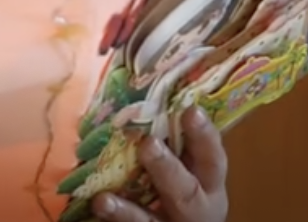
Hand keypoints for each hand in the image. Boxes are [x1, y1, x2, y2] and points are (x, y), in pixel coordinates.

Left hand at [93, 108, 227, 221]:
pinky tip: (94, 209)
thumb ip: (176, 145)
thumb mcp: (191, 170)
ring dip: (127, 211)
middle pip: (186, 192)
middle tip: (148, 144)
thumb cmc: (183, 190)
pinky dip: (113, 221)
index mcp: (209, 184)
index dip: (204, 136)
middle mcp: (197, 208)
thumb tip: (147, 98)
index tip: (191, 110)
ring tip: (103, 200)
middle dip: (167, 169)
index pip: (213, 158)